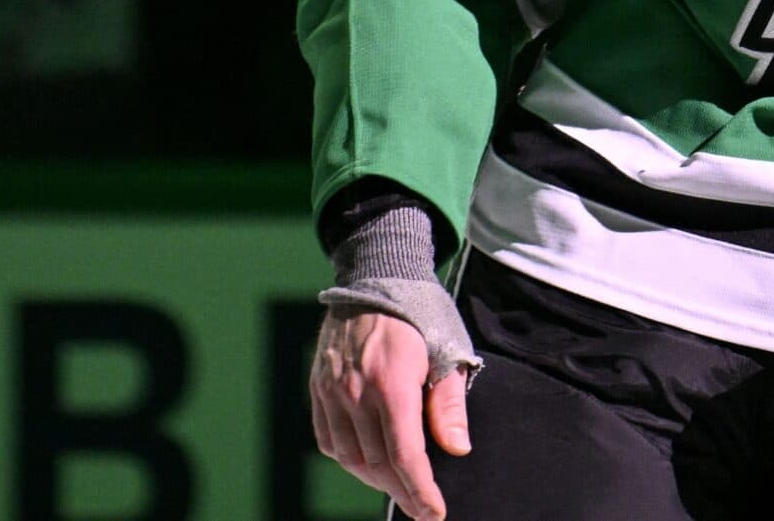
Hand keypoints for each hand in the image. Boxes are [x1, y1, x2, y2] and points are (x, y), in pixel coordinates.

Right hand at [310, 308, 471, 520]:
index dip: (419, 491)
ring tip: (399, 484)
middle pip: (377, 462)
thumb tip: (456, 448)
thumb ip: (449, 404)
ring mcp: (331, 390)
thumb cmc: (420, 313)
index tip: (434, 513)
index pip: (404, 455)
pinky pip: (328, 439)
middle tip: (422, 505)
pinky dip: (348, 457)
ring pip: (349, 456)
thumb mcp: (448, 350)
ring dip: (375, 477)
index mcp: (391, 382)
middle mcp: (355, 390)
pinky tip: (368, 460)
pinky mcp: (317, 387)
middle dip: (402, 490)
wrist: (377, 275)